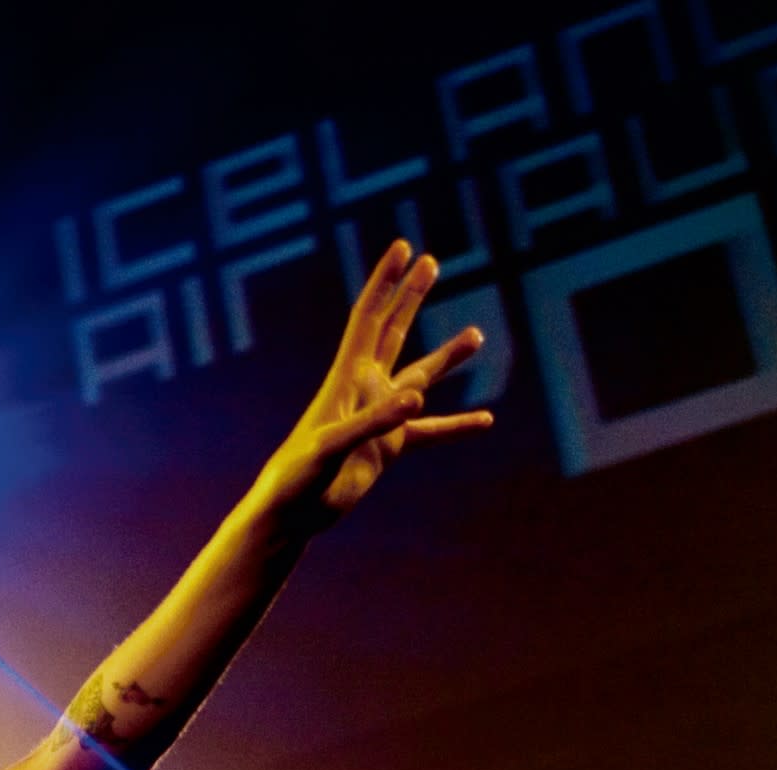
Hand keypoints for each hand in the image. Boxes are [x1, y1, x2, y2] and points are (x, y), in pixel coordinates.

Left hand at [245, 241, 493, 536]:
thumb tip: (417, 397)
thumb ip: (374, 423)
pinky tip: (486, 421)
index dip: (386, 282)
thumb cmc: (299, 478)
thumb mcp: (333, 448)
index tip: (404, 248)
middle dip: (410, 296)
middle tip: (432, 261)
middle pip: (392, 331)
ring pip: (419, 377)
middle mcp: (364, 390)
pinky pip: (431, 431)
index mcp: (345, 379)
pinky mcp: (389, 447)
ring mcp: (379, 417)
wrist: (291, 514)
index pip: (368, 318)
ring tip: (477, 336)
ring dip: (447, 358)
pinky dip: (458, 426)